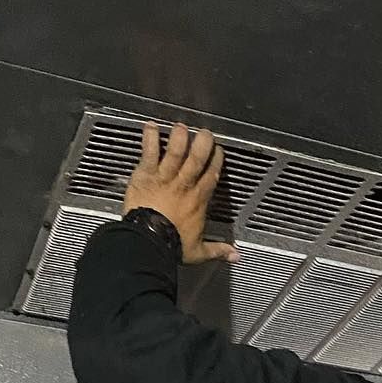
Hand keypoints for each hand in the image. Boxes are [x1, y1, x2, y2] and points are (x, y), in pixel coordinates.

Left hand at [122, 122, 237, 265]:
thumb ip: (218, 250)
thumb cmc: (172, 246)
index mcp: (198, 201)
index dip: (216, 161)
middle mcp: (184, 185)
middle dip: (203, 143)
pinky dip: (150, 138)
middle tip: (206, 132)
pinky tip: (151, 126)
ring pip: (175, 152)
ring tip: (182, 126)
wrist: (150, 241)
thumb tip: (235, 256)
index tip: (219, 151)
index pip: (212, 176)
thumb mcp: (198, 252)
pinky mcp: (146, 175)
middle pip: (197, 159)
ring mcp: (165, 177)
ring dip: (179, 138)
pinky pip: (149, 152)